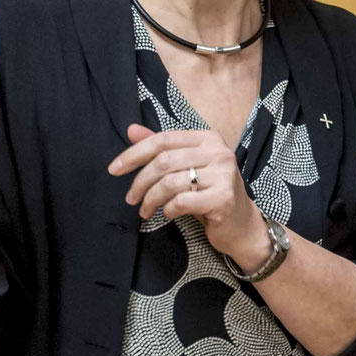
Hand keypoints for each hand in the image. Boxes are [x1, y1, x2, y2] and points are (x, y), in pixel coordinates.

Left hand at [110, 125, 266, 263]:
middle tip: (131, 198)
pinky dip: (168, 210)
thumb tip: (132, 129)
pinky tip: (169, 214)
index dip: (134, 153)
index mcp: (208, 139)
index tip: (114, 169)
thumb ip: (162, 149)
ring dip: (151, 199)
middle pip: (164, 161)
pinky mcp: (223, 198)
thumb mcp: (187, 167)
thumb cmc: (211, 193)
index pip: (163, 140)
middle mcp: (219, 152)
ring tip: (146, 210)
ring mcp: (224, 175)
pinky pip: (182, 202)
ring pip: (170, 183)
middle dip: (140, 182)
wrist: (242, 225)